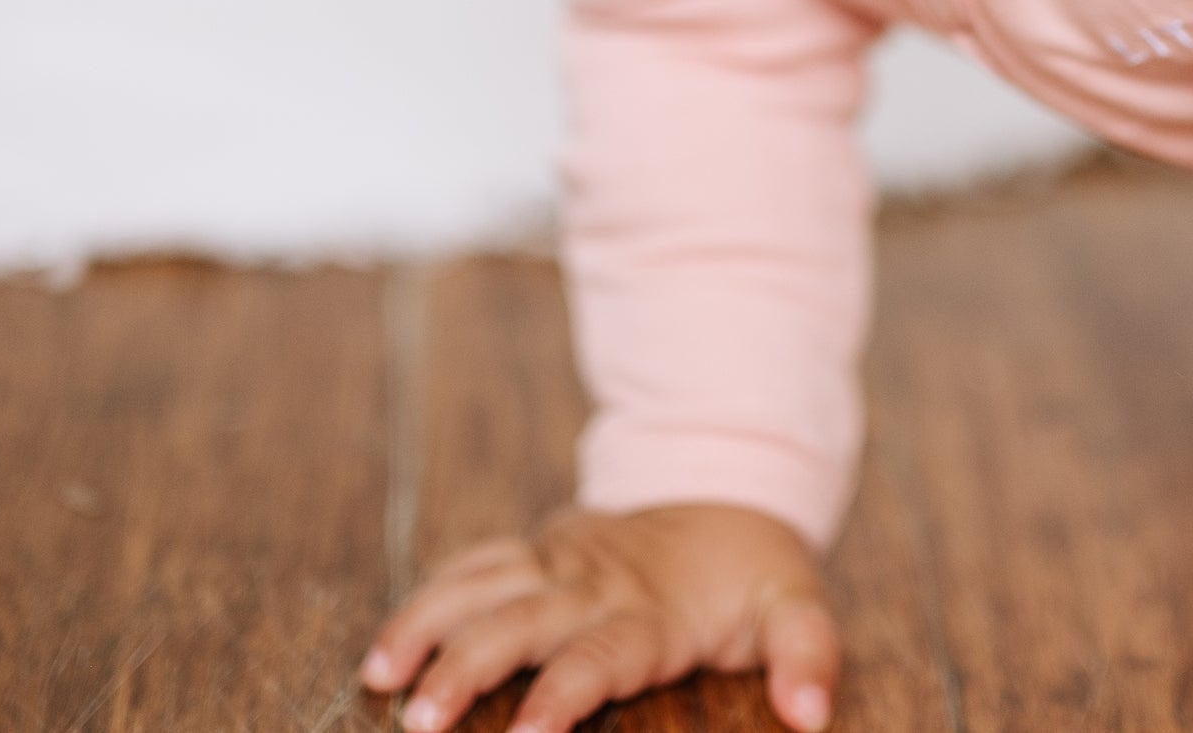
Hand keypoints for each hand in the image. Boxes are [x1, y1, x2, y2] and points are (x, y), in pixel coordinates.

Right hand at [358, 501, 839, 732]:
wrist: (724, 483)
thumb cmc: (753, 569)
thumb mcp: (797, 606)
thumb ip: (807, 656)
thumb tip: (812, 716)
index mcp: (652, 610)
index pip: (601, 656)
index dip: (564, 693)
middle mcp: (593, 583)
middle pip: (519, 624)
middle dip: (466, 669)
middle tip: (422, 721)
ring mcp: (557, 561)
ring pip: (480, 588)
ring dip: (427, 628)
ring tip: (379, 677)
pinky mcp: (536, 550)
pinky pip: (474, 565)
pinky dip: (429, 598)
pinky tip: (387, 644)